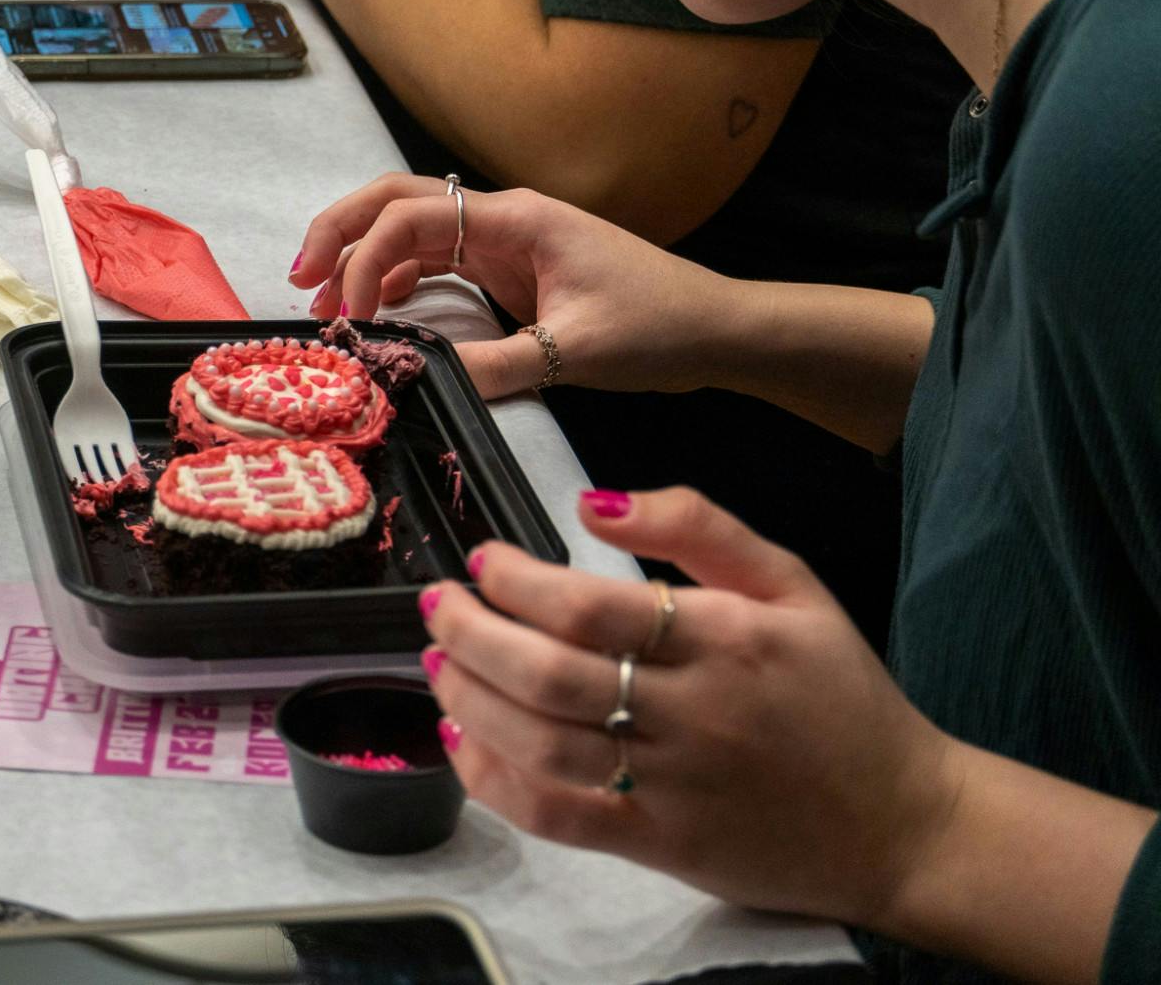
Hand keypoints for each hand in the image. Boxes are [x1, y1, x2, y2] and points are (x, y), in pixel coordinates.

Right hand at [291, 174, 742, 398]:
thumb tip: (419, 381)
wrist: (719, 330)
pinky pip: (434, 262)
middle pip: (395, 200)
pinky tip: (375, 313)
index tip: (352, 318)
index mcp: (516, 218)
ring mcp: (503, 242)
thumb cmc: (661, 327)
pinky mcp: (508, 270)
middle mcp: (502, 218)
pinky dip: (395, 281)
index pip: (410, 216)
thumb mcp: (575, 353)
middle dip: (340, 233)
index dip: (365, 259)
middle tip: (300, 281)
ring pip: (409, 230)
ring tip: (327, 305)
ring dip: (362, 259)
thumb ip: (496, 366)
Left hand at [422, 488, 963, 926]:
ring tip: (440, 662)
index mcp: (725, 640)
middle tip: (440, 607)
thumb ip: (697, 526)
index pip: (591, 606)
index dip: (517, 582)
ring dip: (472, 699)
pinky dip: (494, 780)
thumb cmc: (842, 695)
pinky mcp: (658, 844)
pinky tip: (463, 739)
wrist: (906, 824)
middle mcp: (693, 714)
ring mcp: (672, 785)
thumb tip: (591, 502)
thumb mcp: (792, 585)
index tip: (484, 562)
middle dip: (474, 635)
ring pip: (542, 745)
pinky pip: (557, 816)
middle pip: (551, 675)